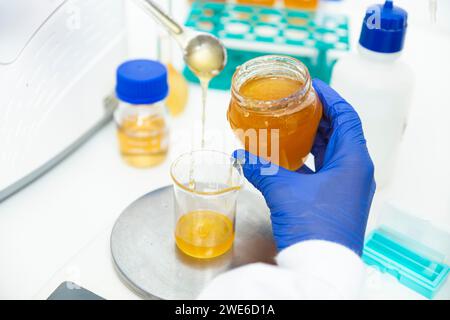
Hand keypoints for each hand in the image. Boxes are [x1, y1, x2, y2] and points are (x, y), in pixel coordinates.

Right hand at [234, 79, 375, 255]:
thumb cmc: (313, 225)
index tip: (313, 85)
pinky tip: (290, 160)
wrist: (321, 267)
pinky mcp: (337, 202)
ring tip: (292, 126)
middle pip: (340, 133)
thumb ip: (261, 168)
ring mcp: (348, 188)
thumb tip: (239, 155)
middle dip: (319, 116)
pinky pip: (326, 172)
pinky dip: (310, 161)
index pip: (347, 116)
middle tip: (297, 103)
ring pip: (333, 153)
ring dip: (315, 139)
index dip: (330, 97)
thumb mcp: (284, 191)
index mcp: (353, 160)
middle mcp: (356, 171)